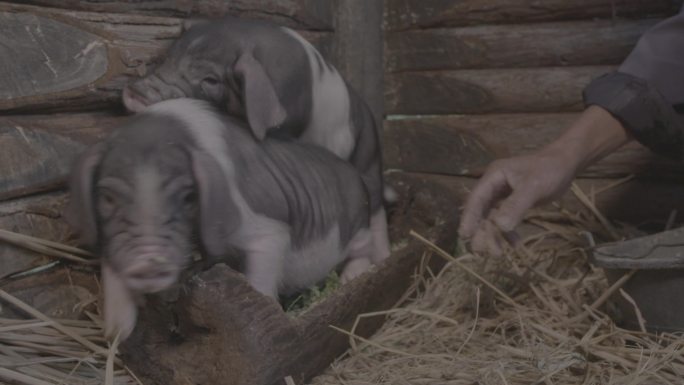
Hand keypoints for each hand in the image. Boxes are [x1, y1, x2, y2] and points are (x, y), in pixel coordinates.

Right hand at [459, 149, 576, 254]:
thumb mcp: (533, 187)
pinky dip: (509, 232)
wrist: (566, 164)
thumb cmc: (549, 170)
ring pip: (492, 218)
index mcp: (493, 176)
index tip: (464, 235)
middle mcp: (494, 185)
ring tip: (497, 253)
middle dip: (481, 231)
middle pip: (481, 211)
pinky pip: (505, 219)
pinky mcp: (513, 202)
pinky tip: (515, 244)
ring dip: (493, 235)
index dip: (469, 217)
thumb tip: (500, 226)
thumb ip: (515, 205)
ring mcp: (503, 194)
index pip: (476, 199)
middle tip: (480, 251)